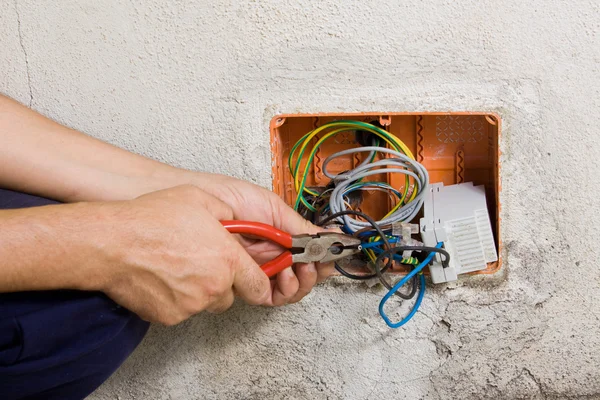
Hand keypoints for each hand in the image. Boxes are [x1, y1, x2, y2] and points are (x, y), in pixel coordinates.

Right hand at [91, 185, 270, 324]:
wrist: (112, 244)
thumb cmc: (152, 219)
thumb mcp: (200, 199)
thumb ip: (227, 213)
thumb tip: (234, 221)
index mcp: (228, 260)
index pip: (260, 285)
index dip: (257, 281)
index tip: (253, 278)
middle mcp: (214, 286)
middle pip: (230, 294)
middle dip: (222, 281)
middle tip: (201, 261)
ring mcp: (191, 305)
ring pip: (206, 302)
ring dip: (199, 289)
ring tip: (177, 266)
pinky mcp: (170, 316)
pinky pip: (182, 310)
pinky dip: (176, 298)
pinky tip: (162, 277)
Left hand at [191, 172, 335, 304]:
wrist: (197, 201)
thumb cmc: (227, 197)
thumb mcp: (270, 207)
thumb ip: (298, 226)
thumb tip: (328, 236)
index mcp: (279, 236)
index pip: (308, 254)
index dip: (323, 257)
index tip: (334, 253)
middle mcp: (270, 255)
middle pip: (302, 276)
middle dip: (316, 272)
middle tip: (316, 263)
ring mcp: (257, 270)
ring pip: (289, 289)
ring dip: (302, 282)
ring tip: (300, 269)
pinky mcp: (243, 283)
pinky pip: (270, 296)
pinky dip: (284, 290)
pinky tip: (286, 275)